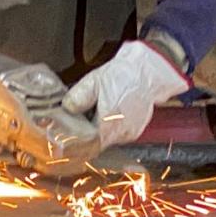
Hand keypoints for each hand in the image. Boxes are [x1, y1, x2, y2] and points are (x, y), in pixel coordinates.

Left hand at [61, 41, 190, 146]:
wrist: (148, 72)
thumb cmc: (124, 76)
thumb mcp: (94, 82)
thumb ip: (77, 98)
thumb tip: (67, 108)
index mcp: (108, 124)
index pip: (86, 144)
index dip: (76, 139)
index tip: (68, 132)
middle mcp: (120, 133)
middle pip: (96, 141)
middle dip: (86, 131)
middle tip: (80, 117)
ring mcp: (129, 133)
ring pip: (107, 138)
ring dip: (99, 128)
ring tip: (96, 110)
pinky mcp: (135, 130)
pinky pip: (118, 133)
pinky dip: (110, 126)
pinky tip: (108, 111)